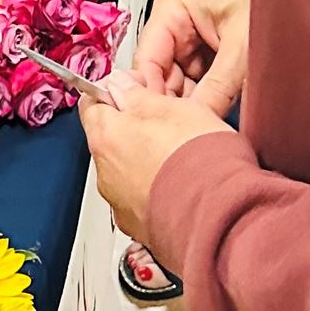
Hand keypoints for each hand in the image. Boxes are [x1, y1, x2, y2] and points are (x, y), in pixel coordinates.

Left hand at [81, 81, 233, 245]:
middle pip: (109, 138)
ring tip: (179, 156)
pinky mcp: (140, 225)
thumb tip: (120, 84)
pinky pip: (141, 199)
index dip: (113, 91)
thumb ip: (136, 94)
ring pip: (127, 170)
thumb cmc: (197, 161)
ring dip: (145, 160)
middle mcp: (105, 172)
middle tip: (165, 121)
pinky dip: (155, 189)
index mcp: (106, 136)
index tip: (134, 89)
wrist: (218, 217)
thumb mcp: (170, 107)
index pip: (91, 102)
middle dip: (132, 127)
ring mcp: (121, 203)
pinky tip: (180, 184)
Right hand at [133, 0, 250, 115]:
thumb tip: (197, 120)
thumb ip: (218, 86)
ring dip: (190, 106)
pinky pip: (197, 86)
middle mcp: (175, 25)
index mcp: (172, 7)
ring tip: (201, 126)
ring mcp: (190, 42)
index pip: (146, 60)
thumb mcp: (242, 46)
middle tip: (185, 131)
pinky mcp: (206, 57)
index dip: (151, 94)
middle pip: (160, 76)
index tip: (160, 123)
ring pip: (178, 85)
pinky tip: (210, 116)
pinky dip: (204, 102)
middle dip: (173, 104)